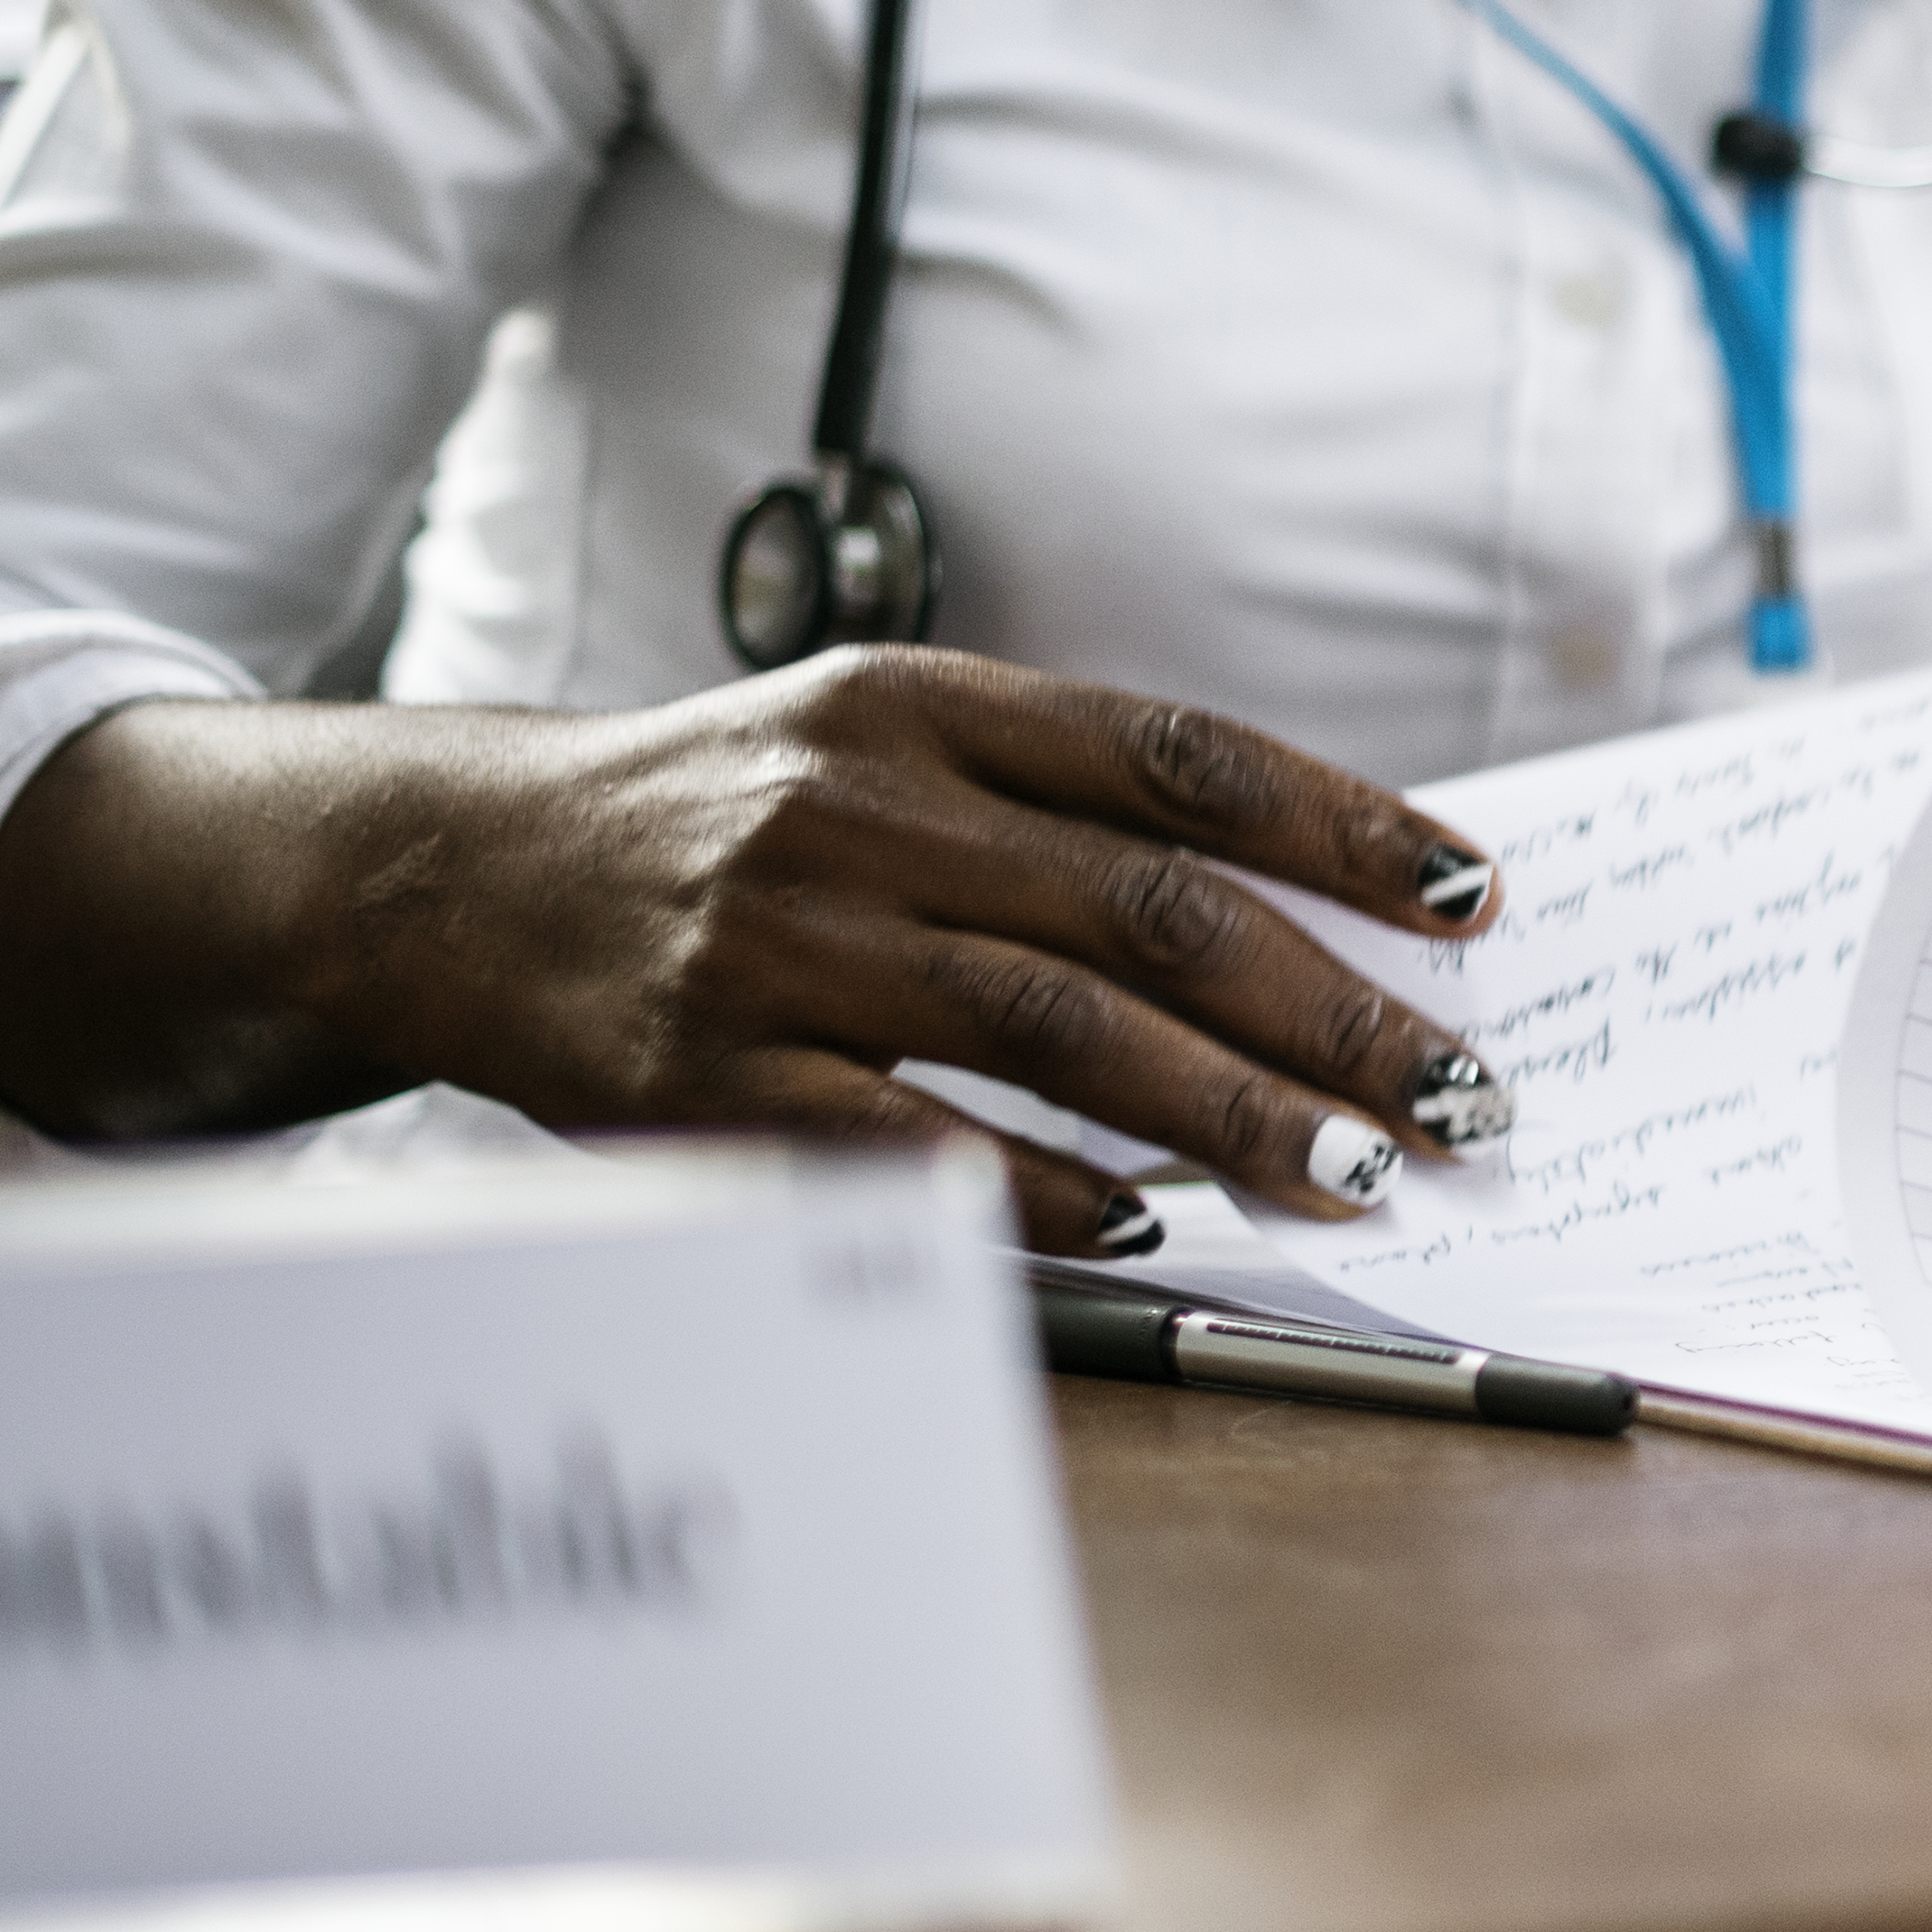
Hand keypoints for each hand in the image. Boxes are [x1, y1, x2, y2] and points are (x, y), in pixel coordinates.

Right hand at [0, 652, 1512, 1258]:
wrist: (458, 865)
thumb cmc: (730, 815)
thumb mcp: (884, 743)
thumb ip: (1068, 807)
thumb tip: (1313, 910)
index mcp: (929, 707)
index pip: (1182, 760)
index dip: (1342, 827)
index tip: (1474, 898)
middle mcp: (862, 808)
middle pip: (1151, 914)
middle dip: (1334, 1013)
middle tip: (1464, 1095)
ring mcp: (785, 941)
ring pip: (1060, 1031)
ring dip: (1234, 1115)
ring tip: (1364, 1175)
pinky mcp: (714, 1070)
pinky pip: (913, 1144)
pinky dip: (1044, 1190)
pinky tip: (1152, 1225)